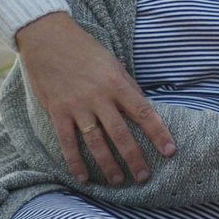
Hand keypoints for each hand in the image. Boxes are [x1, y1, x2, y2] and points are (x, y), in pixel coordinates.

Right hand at [15, 11, 175, 185]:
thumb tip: (143, 109)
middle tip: (143, 176)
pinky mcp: (58, 111)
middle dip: (134, 157)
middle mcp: (99, 96)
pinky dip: (75, 162)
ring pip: (96, 142)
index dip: (158, 133)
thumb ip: (127, 86)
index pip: (143, 112)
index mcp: (117, 83)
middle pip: (121, 133)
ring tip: (117, 181)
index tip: (170, 151)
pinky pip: (67, 142)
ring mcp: (77, 105)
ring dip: (108, 164)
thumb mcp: (112, 62)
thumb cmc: (84, 49)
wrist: (47, 37)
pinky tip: (83, 177)